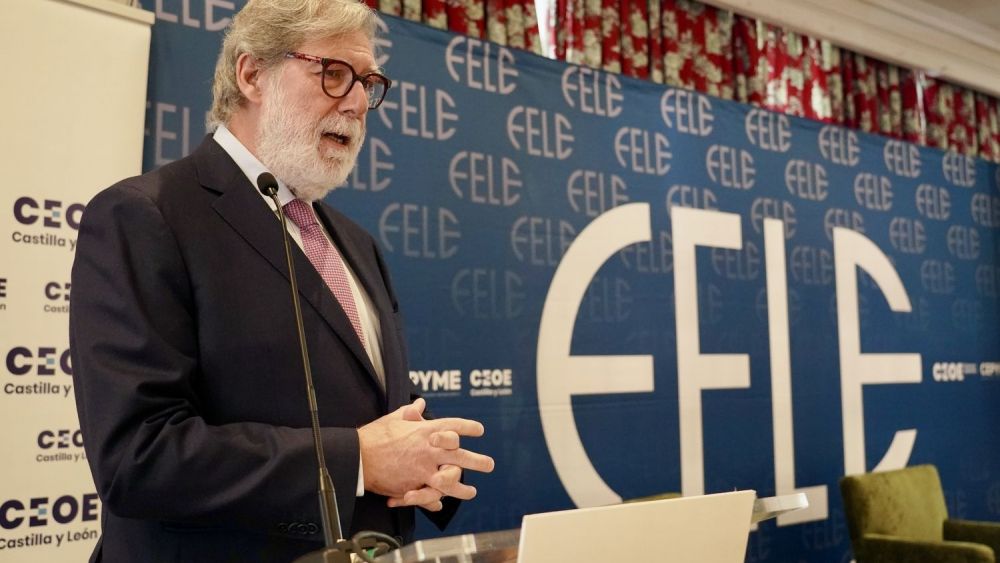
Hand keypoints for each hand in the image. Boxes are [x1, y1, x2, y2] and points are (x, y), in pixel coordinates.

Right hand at [358, 398, 493, 502]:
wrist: (358, 457)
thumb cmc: (375, 436)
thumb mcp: (394, 418)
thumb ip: (411, 412)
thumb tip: (420, 403)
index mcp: (426, 431)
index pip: (455, 426)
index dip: (469, 427)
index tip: (479, 430)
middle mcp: (429, 450)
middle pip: (461, 455)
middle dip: (478, 461)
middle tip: (489, 465)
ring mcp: (423, 470)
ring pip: (452, 481)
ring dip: (463, 488)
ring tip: (472, 492)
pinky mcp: (414, 486)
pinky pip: (431, 497)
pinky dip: (436, 502)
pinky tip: (442, 504)